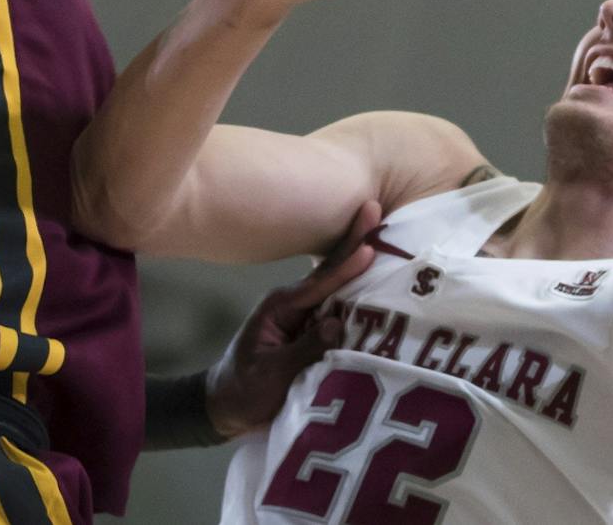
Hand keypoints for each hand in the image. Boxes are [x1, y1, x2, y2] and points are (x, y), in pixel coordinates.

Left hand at [204, 201, 381, 437]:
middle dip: (353, 241)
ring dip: (359, 262)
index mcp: (280, 307)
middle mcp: (294, 304)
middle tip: (373, 207)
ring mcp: (303, 315)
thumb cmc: (244, 390)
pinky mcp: (310, 330)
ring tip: (386, 234)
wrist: (226, 405)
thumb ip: (303, 350)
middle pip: (330, 271)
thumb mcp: (272, 375)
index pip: (319, 283)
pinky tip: (379, 282)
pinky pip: (338, 308)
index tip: (369, 246)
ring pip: (337, 287)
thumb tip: (337, 323)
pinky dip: (358, 293)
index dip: (346, 265)